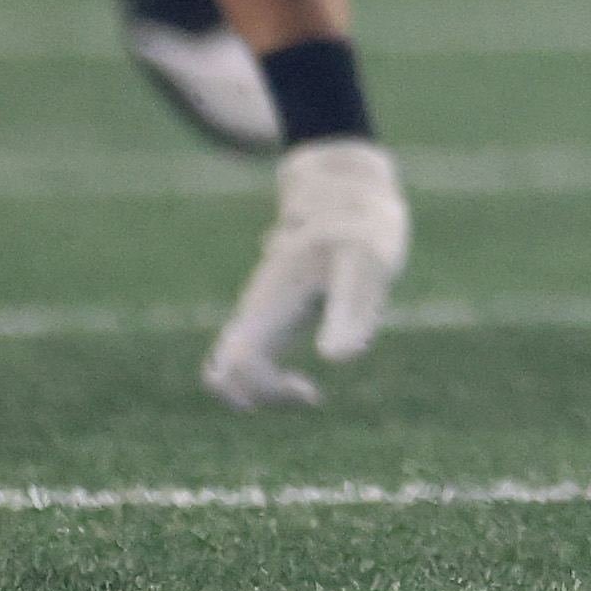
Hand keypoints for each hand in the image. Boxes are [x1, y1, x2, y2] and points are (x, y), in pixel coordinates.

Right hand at [204, 136, 406, 408]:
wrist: (343, 194)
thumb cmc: (361, 230)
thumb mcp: (367, 268)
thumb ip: (353, 312)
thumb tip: (335, 360)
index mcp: (270, 305)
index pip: (239, 365)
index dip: (270, 391)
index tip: (315, 389)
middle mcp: (254, 311)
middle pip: (223, 374)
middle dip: (263, 397)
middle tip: (310, 393)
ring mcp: (257, 311)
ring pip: (229, 367)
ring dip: (264, 388)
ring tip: (307, 385)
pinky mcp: (268, 310)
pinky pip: (246, 355)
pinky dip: (269, 375)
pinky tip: (311, 359)